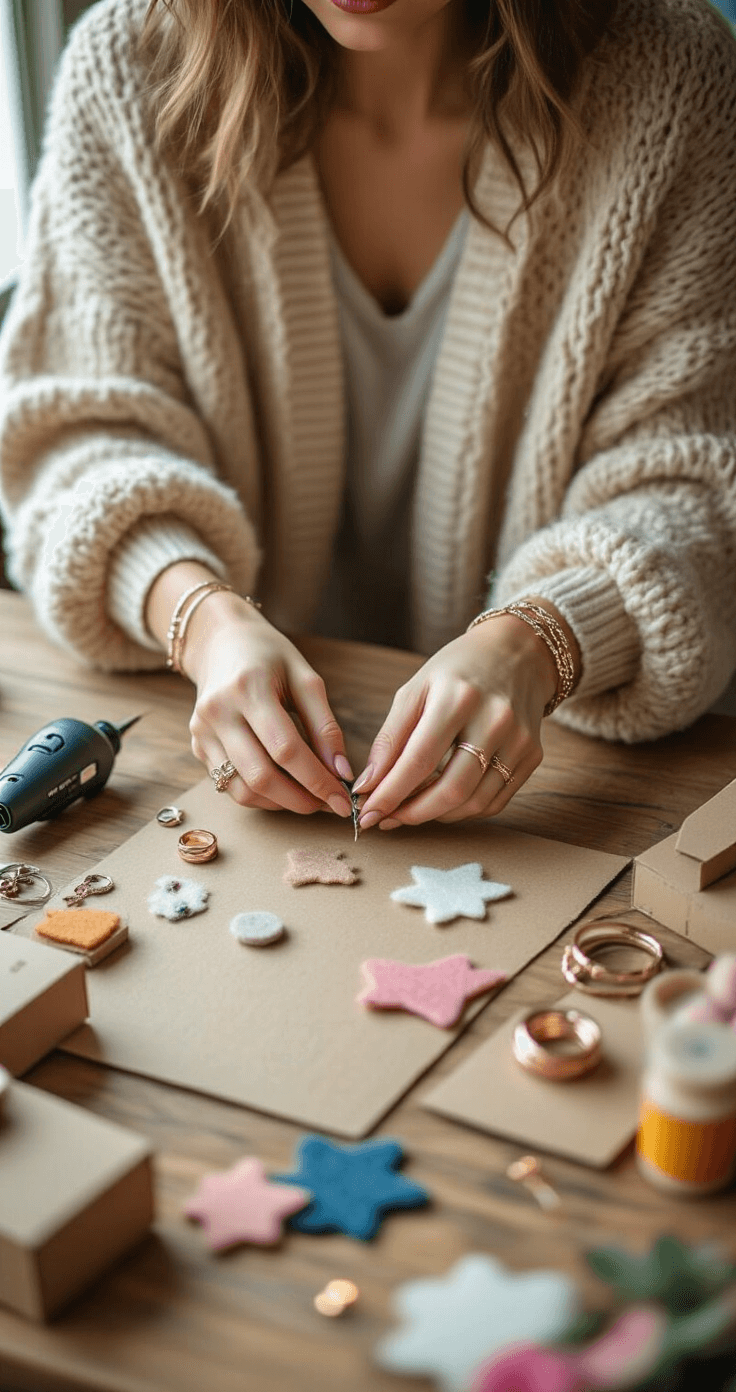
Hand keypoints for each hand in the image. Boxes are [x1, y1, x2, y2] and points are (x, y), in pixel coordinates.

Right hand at [180, 589, 353, 816]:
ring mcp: (202, 731)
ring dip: (280, 803)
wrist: (220, 642)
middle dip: (300, 799)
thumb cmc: (269, 656)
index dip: (317, 780)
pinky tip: (283, 789)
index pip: (286, 749)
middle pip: (261, 775)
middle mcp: (218, 712)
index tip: (342, 799)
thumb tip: (341, 772)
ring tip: (309, 799)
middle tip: (328, 804)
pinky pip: (229, 785)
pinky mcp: (197, 745)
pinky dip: (260, 796)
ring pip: (242, 789)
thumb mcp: (305, 679)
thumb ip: (325, 726)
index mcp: (248, 688)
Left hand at [354, 611, 564, 828]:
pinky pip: (495, 801)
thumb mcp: (416, 689)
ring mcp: (519, 741)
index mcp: (459, 697)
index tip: (367, 812)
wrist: (517, 653)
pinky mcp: (532, 755)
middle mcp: (495, 720)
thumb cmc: (457, 670)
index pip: (420, 760)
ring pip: (474, 802)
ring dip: (436, 816)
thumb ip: (390, 738)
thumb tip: (368, 784)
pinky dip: (463, 810)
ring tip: (409, 811)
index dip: (390, 793)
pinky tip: (441, 804)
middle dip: (412, 813)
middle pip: (452, 789)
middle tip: (387, 819)